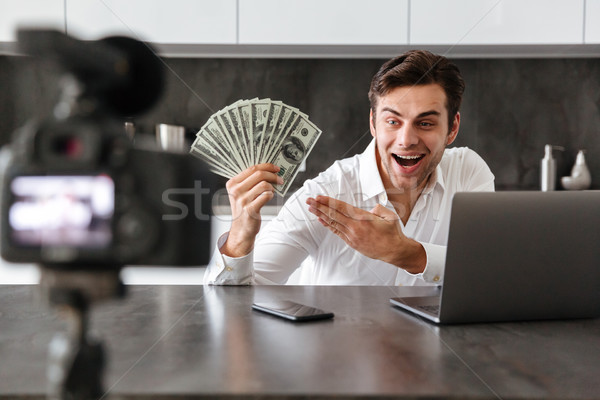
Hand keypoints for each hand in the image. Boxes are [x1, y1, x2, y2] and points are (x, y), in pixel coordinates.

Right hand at [221, 163, 282, 257]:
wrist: (241, 229)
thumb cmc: (243, 209)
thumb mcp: (241, 193)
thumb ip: (250, 181)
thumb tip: (268, 170)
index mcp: (232, 184)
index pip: (251, 168)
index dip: (266, 166)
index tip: (275, 168)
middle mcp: (236, 191)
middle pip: (258, 174)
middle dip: (272, 175)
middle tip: (279, 178)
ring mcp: (242, 200)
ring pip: (263, 185)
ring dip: (272, 186)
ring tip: (273, 190)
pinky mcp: (250, 209)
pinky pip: (266, 196)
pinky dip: (270, 195)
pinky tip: (269, 197)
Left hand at [306, 196, 425, 273]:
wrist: (394, 251)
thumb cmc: (393, 234)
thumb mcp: (390, 216)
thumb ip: (379, 209)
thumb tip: (372, 209)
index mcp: (363, 218)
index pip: (341, 208)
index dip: (328, 202)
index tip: (319, 197)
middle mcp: (355, 227)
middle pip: (333, 214)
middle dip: (319, 206)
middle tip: (309, 201)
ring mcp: (352, 236)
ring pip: (333, 223)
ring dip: (321, 214)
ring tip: (311, 208)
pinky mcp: (352, 242)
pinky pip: (337, 232)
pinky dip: (328, 225)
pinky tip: (321, 220)